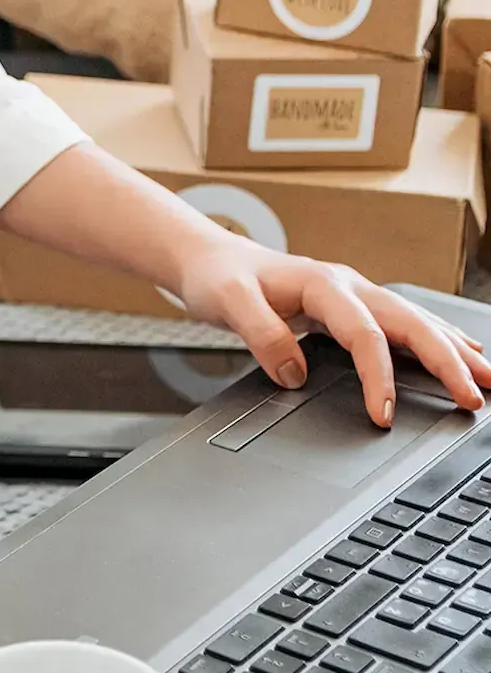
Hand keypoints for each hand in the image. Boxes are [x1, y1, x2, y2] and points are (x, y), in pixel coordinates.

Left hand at [178, 235, 490, 427]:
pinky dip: (434, 338)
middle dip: (445, 360)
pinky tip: (458, 351)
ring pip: (414, 320)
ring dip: (452, 349)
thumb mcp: (227, 302)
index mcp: (321, 283)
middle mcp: (346, 285)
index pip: (363, 334)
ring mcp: (352, 293)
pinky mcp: (348, 305)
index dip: (378, 376)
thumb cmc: (218, 277)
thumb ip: (261, 335)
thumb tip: (295, 374)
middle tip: (473, 397)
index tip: (384, 414)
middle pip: (408, 322)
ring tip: (486, 378)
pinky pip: (400, 322)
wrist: (209, 258)